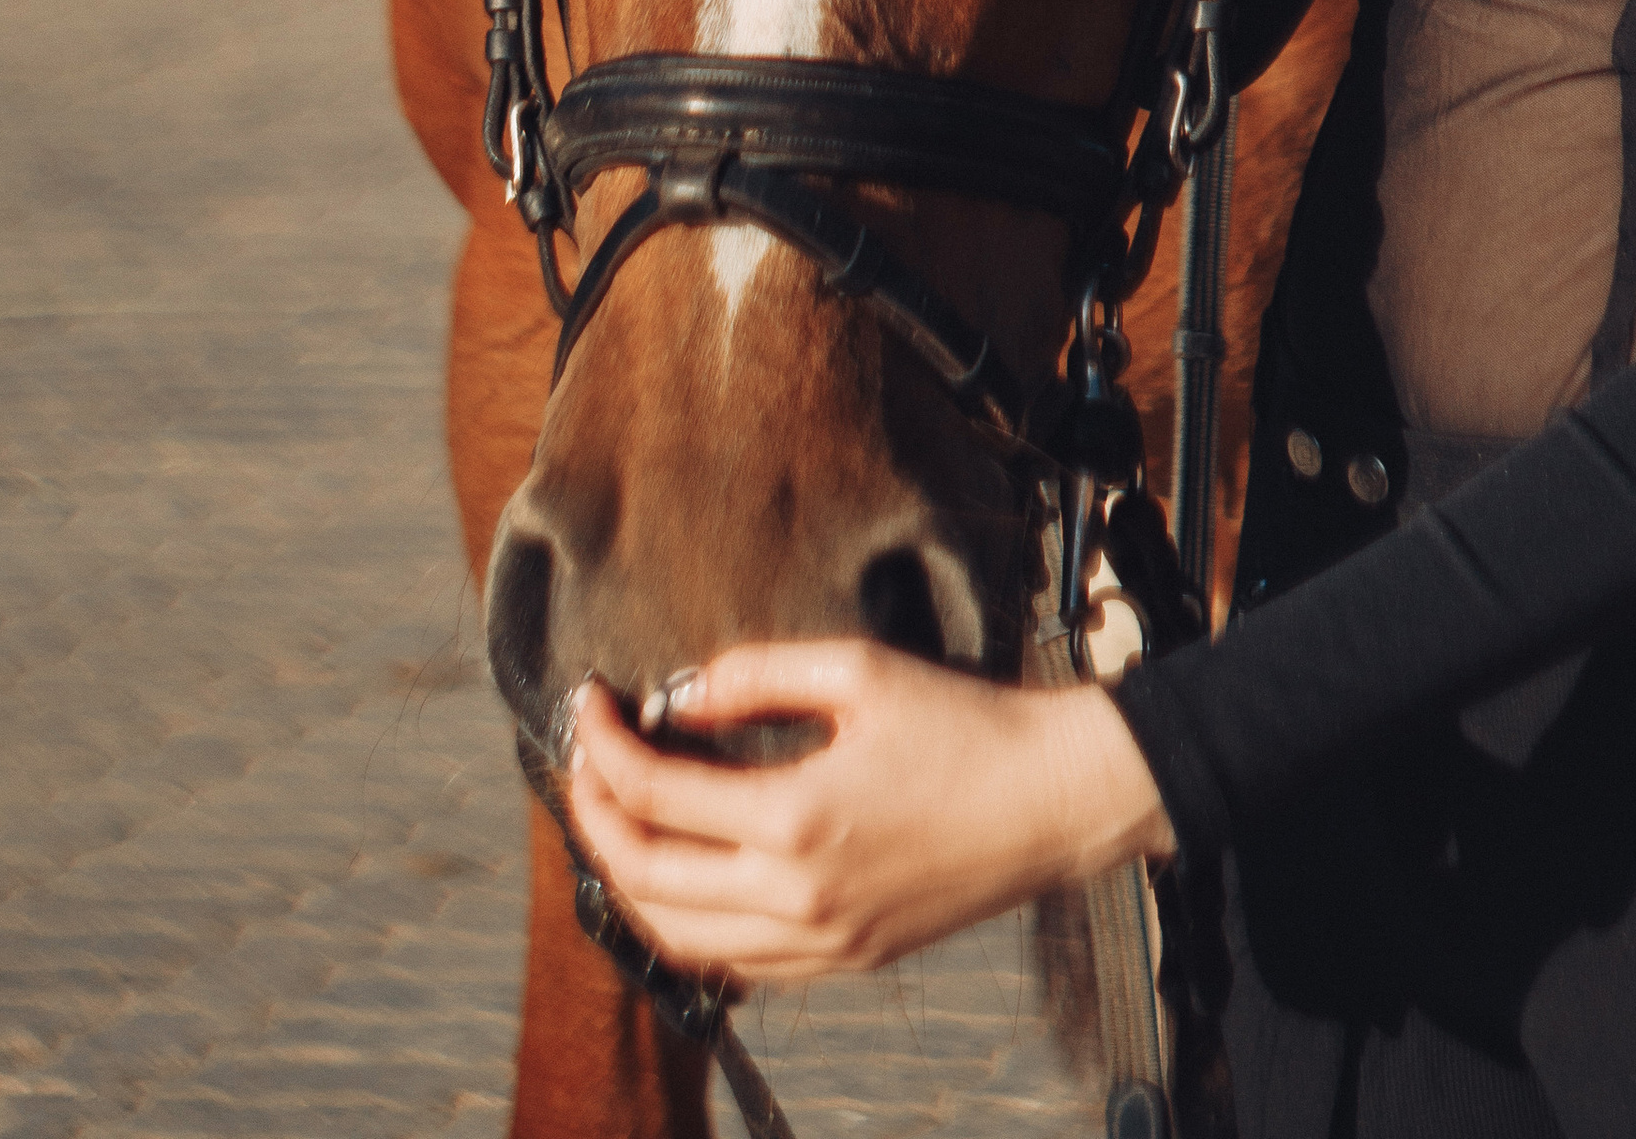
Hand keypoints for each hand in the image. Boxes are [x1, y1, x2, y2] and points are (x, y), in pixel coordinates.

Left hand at [564, 641, 1175, 983]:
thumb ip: (757, 675)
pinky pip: (734, 965)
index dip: (602, 747)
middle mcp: (796, 898)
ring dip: (631, 880)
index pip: (654, 794)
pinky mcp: (843, 962)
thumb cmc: (966, 726)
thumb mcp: (859, 670)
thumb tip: (679, 694)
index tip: (587, 705)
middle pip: (646, 879)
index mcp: (796, 819)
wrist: (1051, 801)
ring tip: (618, 820)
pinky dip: (687, 926)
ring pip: (679, 938)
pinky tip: (686, 874)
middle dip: (594, 819)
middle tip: (584, 764)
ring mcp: (819, 943)